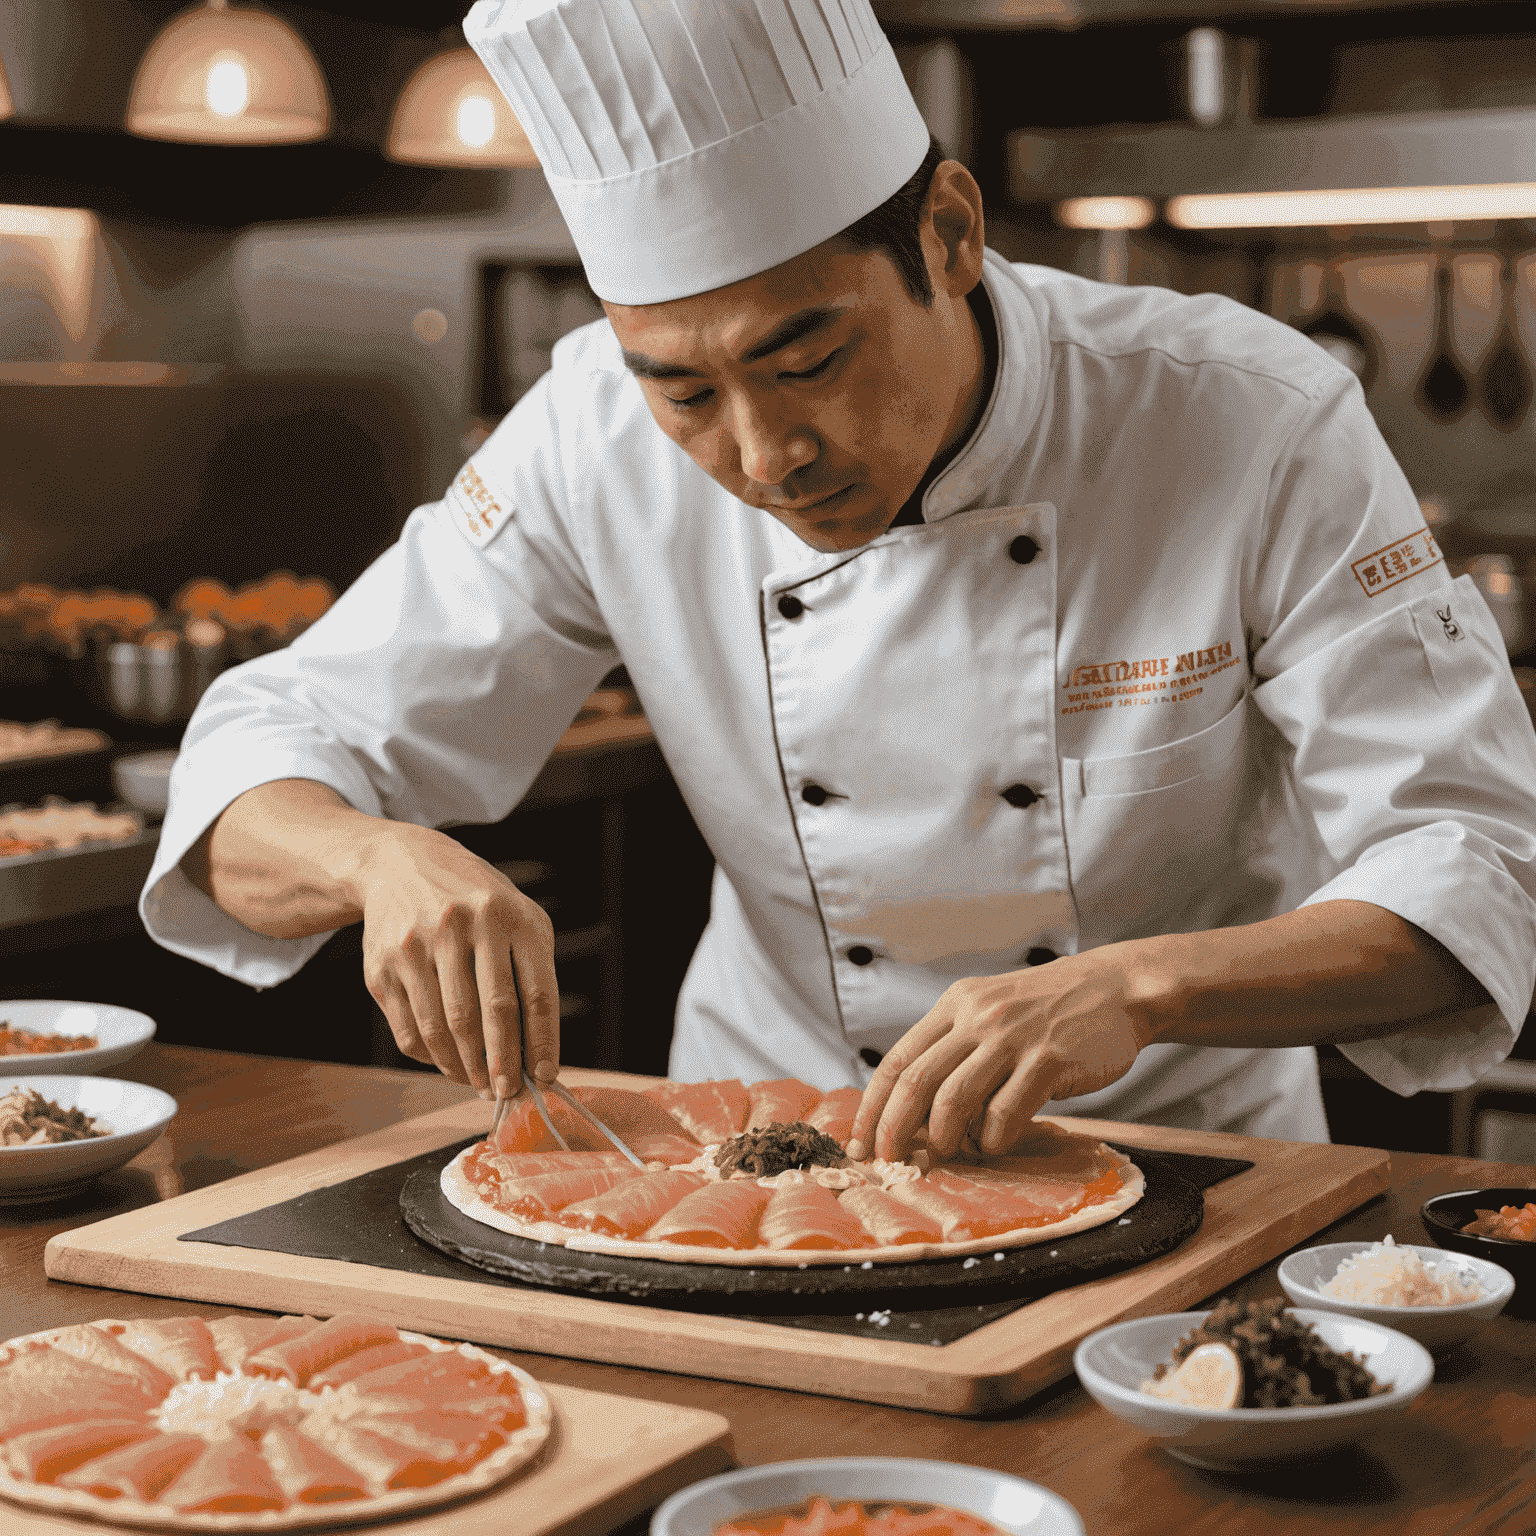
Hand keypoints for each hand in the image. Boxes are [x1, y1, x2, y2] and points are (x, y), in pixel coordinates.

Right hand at [350, 824, 558, 1097]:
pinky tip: (448, 1063)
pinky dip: (431, 1057)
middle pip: (491, 1012)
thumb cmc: (475, 902)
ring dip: (465, 1067)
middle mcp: (464, 924)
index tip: (545, 1076)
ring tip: (478, 1084)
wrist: (400, 864)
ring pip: (446, 1027)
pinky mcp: (383, 965)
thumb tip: (537, 1050)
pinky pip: (410, 1028)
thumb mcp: (516, 916)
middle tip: (507, 1093)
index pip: (536, 992)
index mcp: (509, 915)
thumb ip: (531, 972)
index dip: (543, 1042)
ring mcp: (418, 944)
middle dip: (503, 1063)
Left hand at [845, 950, 1154, 1162]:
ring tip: (949, 1153)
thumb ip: (957, 1049)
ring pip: (955, 1100)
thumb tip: (915, 1111)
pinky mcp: (1047, 1059)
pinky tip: (997, 1143)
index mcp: (956, 1004)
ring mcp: (1011, 1037)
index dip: (873, 1106)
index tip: (861, 1142)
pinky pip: (1005, 1113)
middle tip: (890, 1162)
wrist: (1117, 988)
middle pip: (916, 1083)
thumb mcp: (992, 1011)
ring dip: (944, 1139)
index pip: (898, 1059)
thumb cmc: (1050, 1011)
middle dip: (894, 1131)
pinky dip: (994, 1139)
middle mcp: (977, 1017)